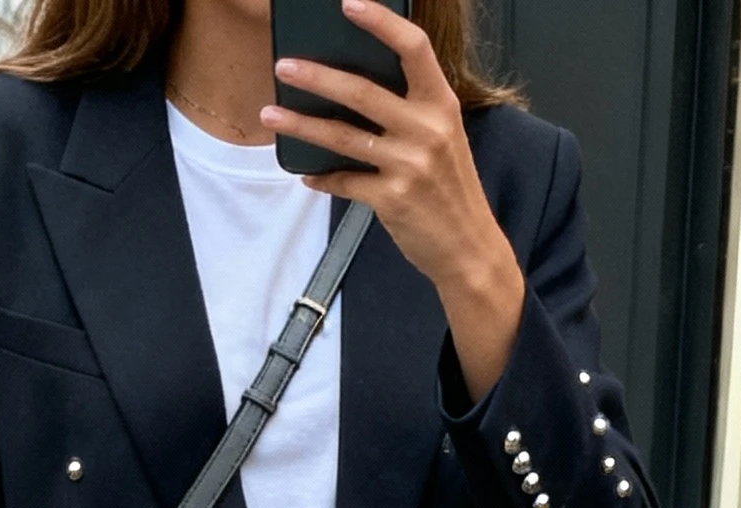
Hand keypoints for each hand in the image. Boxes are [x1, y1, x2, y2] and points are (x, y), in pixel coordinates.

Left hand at [262, 0, 524, 401]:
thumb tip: (355, 92)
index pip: (413, 48)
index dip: (381, 22)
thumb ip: (411, 112)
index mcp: (442, 105)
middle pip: (362, 91)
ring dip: (302, 123)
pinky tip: (307, 175)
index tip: (349, 4)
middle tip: (285, 66)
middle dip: (317, 76)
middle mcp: (427, 129)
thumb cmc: (450, 192)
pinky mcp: (392, 199)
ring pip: (343, 136)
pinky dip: (322, 178)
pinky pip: (345, 181)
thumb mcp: (443, 140)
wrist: (469, 249)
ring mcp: (409, 165)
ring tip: (271, 114)